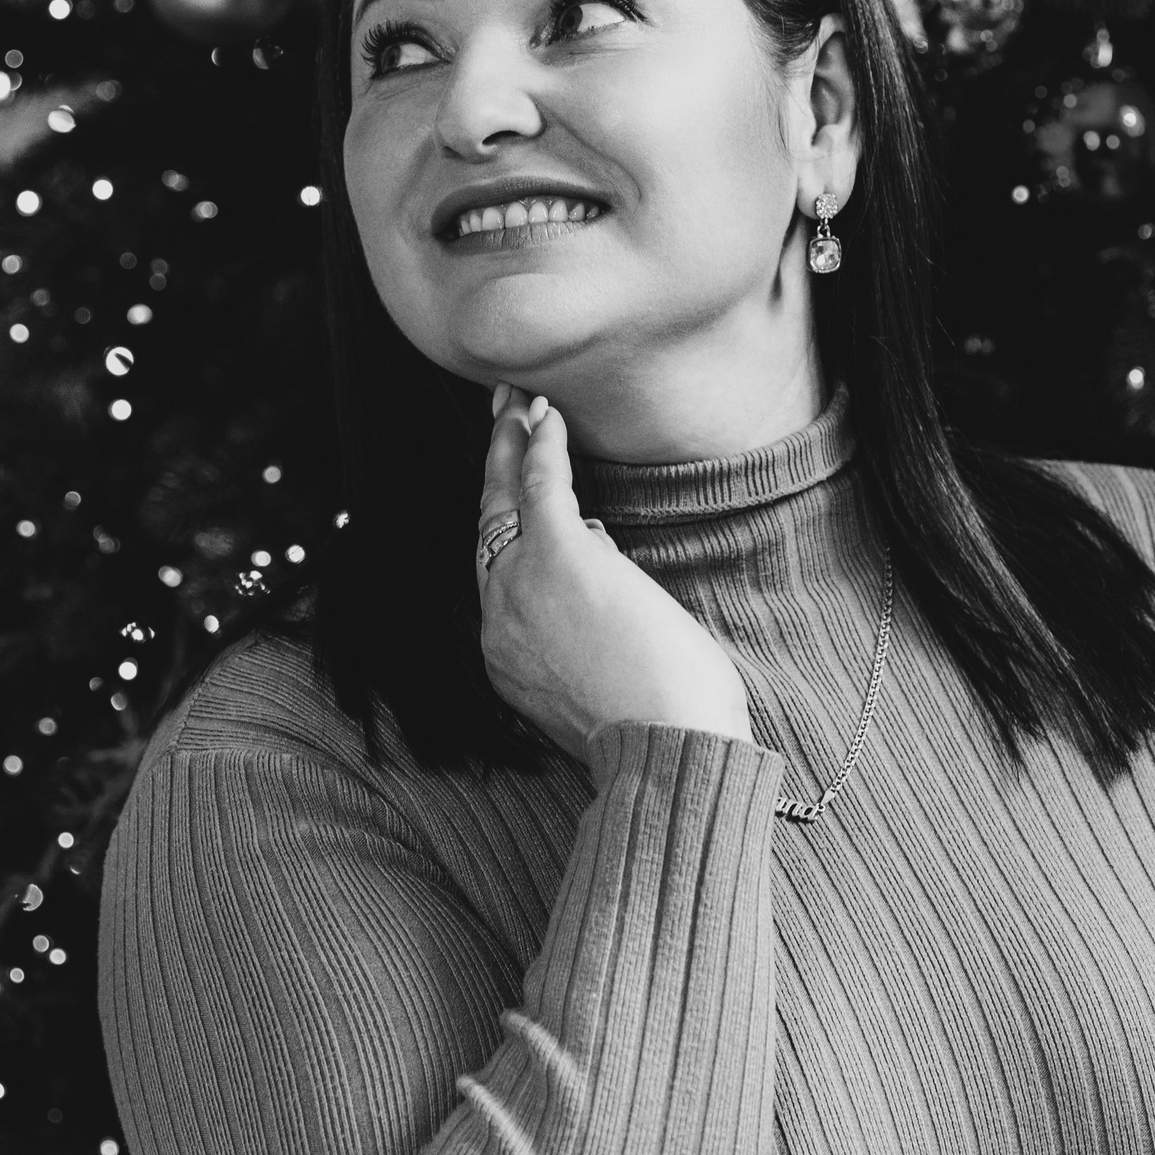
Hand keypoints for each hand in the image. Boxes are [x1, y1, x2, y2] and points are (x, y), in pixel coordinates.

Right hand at [478, 384, 753, 761]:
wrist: (668, 751)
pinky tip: (548, 416)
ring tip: (518, 403)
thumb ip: (595, 631)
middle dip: (492, 474)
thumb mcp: (609, 682)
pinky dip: (543, 447)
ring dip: (510, 445)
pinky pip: (540, 488)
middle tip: (500, 423)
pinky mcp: (558, 557)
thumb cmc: (663, 731)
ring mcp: (522, 588)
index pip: (503, 581)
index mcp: (509, 660)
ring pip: (502, 503)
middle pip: (487, 533)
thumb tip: (606, 573)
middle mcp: (499, 623)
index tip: (514, 498)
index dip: (509, 532)